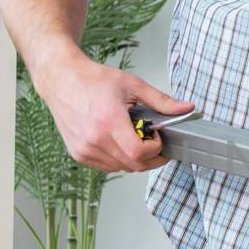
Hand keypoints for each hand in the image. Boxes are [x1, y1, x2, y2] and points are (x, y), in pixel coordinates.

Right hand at [36, 47, 194, 172]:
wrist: (61, 80)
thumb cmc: (93, 80)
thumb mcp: (132, 85)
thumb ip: (161, 100)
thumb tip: (186, 108)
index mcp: (108, 122)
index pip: (139, 153)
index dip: (155, 149)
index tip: (157, 136)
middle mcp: (94, 139)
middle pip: (134, 165)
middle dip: (151, 157)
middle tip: (154, 142)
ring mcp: (84, 149)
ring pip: (122, 168)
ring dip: (135, 158)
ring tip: (134, 137)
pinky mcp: (78, 154)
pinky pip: (108, 166)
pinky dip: (119, 159)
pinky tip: (119, 141)